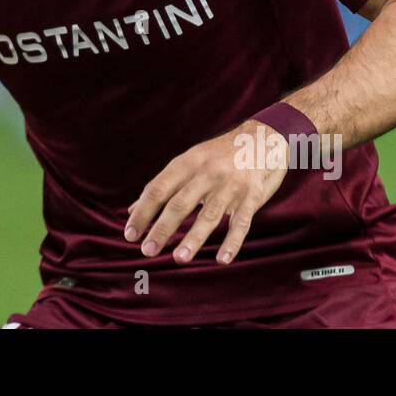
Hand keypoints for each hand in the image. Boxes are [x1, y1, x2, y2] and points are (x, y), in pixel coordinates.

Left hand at [124, 121, 288, 265]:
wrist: (265, 136)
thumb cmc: (220, 155)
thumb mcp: (190, 162)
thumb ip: (164, 186)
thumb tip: (132, 210)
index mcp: (188, 162)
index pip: (158, 189)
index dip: (143, 212)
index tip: (130, 234)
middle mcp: (207, 172)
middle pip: (179, 203)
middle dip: (162, 228)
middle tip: (147, 251)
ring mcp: (231, 185)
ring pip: (209, 215)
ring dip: (193, 238)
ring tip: (178, 259)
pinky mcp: (253, 195)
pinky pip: (241, 222)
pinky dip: (232, 242)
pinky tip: (222, 259)